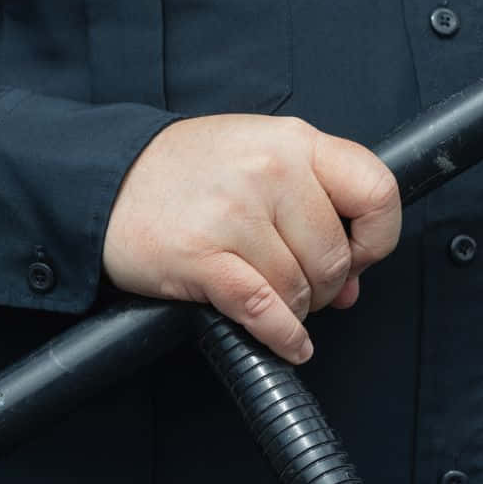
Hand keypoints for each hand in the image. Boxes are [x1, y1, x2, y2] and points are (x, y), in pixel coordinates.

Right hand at [103, 114, 400, 362]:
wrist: (105, 179)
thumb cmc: (186, 171)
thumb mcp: (259, 159)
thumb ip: (313, 208)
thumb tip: (353, 283)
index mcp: (294, 141)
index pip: (377, 190)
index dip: (377, 238)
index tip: (359, 256)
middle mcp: (270, 170)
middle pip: (334, 255)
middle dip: (325, 285)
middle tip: (302, 286)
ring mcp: (234, 212)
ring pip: (299, 287)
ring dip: (294, 308)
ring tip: (271, 296)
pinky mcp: (200, 256)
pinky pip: (264, 310)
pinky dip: (282, 336)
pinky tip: (287, 342)